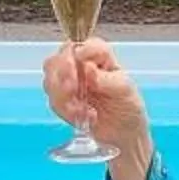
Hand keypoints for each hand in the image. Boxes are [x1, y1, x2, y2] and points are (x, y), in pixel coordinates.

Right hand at [44, 38, 155, 176]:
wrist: (123, 135)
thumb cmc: (128, 106)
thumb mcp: (124, 90)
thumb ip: (106, 79)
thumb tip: (87, 68)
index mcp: (99, 56)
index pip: (83, 44)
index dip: (78, 52)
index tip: (80, 62)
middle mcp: (80, 66)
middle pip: (57, 60)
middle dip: (62, 75)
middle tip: (73, 88)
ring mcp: (69, 84)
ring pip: (50, 81)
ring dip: (63, 97)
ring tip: (83, 110)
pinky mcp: (63, 102)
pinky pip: (53, 102)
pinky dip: (66, 111)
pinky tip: (83, 117)